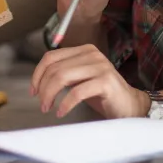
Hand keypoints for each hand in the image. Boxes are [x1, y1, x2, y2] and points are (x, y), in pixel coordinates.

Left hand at [30, 44, 148, 118]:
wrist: (129, 106)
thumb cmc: (102, 94)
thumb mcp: (80, 79)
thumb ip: (64, 73)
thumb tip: (39, 79)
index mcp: (84, 50)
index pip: (51, 56)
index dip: (37, 74)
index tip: (33, 90)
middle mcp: (92, 54)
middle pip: (55, 68)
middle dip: (43, 88)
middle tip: (42, 104)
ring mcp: (100, 66)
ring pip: (62, 77)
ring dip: (50, 95)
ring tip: (48, 108)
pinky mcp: (106, 81)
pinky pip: (77, 92)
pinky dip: (65, 104)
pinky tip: (61, 112)